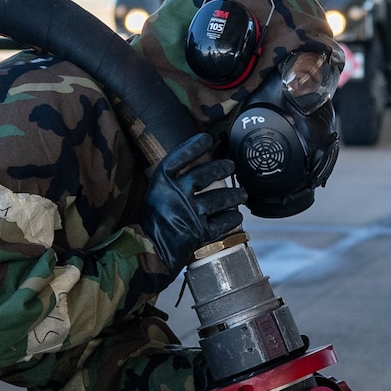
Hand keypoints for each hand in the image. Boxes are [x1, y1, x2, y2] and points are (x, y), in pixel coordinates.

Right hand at [141, 133, 246, 275]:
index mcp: (161, 184)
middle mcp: (175, 196)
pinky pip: (222, 222)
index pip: (179, 158)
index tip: (206, 139)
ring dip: (234, 195)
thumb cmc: (151, 223)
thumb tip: (193, 167)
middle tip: (231, 166)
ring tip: (242, 194)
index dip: (193, 146)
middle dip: (222, 168)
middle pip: (204, 175)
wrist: (149, 252)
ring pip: (219, 199)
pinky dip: (231, 219)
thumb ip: (171, 183)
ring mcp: (189, 214)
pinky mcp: (199, 232)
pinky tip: (236, 216)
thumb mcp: (155, 196)